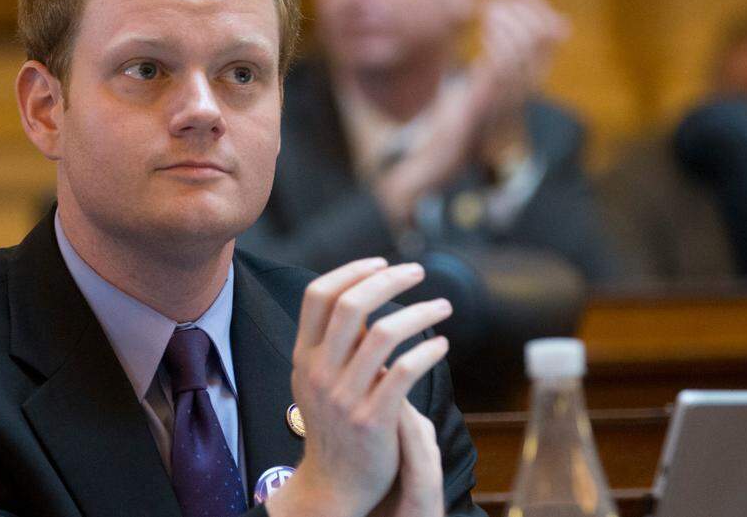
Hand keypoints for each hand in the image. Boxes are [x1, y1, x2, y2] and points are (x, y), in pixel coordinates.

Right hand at [265, 258, 451, 516]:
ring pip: (384, 333)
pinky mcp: (374, 419)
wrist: (334, 484)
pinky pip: (405, 371)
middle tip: (418, 272)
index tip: (382, 261)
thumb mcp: (320, 378)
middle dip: (389, 279)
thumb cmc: (335, 424)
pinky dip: (428, 350)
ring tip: (442, 307)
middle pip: (350, 304)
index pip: (318, 295)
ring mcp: (345, 396)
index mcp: (304, 355)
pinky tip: (441, 345)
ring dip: (420, 312)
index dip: (352, 270)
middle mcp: (320, 371)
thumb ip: (337, 340)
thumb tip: (364, 293)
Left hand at [470, 0, 568, 167]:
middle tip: (493, 5)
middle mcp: (529, 84)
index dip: (537, 7)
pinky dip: (494, 39)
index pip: (553, 33)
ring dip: (504, 20)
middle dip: (518, 9)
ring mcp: (512, 91)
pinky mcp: (491, 96)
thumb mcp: (495, 73)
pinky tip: (481, 36)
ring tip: (486, 14)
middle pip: (541, 33)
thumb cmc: (472, 106)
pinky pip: (502, 59)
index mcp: (534, 77)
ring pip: (523, 43)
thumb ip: (510, 45)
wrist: (454, 148)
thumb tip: (533, 14)